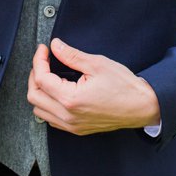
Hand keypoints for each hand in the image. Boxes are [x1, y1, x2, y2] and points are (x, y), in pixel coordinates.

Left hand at [27, 38, 160, 135]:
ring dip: (39, 92)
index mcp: (71, 99)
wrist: (141, 106)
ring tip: (49, 76)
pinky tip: (57, 93)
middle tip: (43, 61)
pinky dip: (47, 105)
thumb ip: (72, 55)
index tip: (44, 49)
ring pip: (39, 111)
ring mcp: (72, 125)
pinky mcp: (77, 129)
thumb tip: (56, 46)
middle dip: (35, 75)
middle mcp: (68, 115)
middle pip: (34, 97)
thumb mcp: (98, 64)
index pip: (42, 79)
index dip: (39, 61)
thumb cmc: (124, 86)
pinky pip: (51, 119)